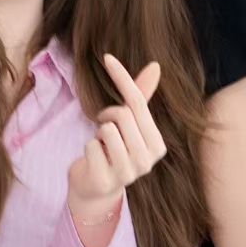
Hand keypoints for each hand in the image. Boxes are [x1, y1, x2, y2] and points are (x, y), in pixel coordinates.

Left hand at [67, 54, 166, 246]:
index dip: (122, 78)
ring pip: (107, 129)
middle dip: (107, 115)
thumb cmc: (113, 150)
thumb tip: (155, 65)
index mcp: (157, 145)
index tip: (107, 58)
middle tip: (104, 128)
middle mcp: (147, 161)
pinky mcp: (106, 180)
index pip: (139, 103)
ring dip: (98, 133)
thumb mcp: (128, 125)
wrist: (96, 189)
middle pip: (123, 114)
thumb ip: (141, 97)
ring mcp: (128, 173)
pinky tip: (94, 160)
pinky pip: (91, 146)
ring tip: (102, 146)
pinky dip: (88, 148)